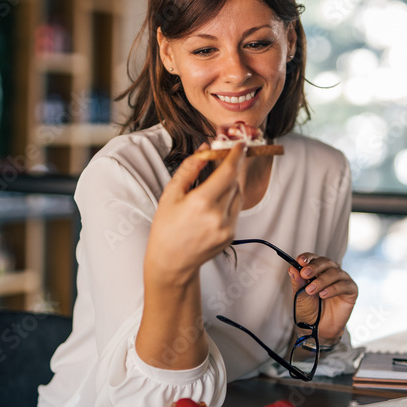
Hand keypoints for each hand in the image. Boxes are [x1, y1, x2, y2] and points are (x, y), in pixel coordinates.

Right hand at [145, 142, 245, 285]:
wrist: (171, 262)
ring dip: (230, 185)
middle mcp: (218, 216)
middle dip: (230, 169)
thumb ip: (190, 168)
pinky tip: (213, 205)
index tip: (240, 144)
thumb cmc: (166, 227)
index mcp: (202, 203)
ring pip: (238, 195)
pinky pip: (236, 210)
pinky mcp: (231, 235)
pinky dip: (229, 201)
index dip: (236, 155)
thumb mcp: (171, 194)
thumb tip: (205, 147)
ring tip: (212, 188)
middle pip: (234, 182)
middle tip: (222, 161)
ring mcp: (227, 227)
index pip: (228, 172)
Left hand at [287, 254, 357, 343]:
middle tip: (305, 274)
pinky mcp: (351, 290)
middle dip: (314, 267)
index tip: (300, 261)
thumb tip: (292, 268)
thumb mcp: (299, 296)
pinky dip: (333, 289)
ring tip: (311, 290)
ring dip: (322, 280)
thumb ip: (298, 283)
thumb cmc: (310, 310)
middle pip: (325, 262)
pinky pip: (344, 285)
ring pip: (334, 272)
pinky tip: (323, 294)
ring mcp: (342, 280)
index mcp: (317, 270)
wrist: (319, 329)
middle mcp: (330, 272)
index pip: (313, 258)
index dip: (307, 258)